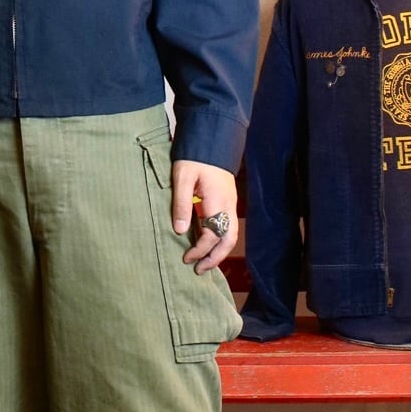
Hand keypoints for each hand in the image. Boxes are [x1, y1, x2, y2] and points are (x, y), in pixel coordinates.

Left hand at [171, 159, 237, 273]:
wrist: (212, 141)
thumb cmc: (194, 158)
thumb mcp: (182, 178)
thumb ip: (182, 204)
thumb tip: (180, 230)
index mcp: (218, 202)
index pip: (212, 235)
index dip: (200, 250)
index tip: (186, 258)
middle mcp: (228, 206)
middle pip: (228, 240)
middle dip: (214, 258)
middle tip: (198, 270)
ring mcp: (230, 204)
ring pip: (230, 235)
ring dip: (218, 251)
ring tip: (203, 262)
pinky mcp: (227, 201)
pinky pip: (227, 227)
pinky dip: (219, 240)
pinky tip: (207, 244)